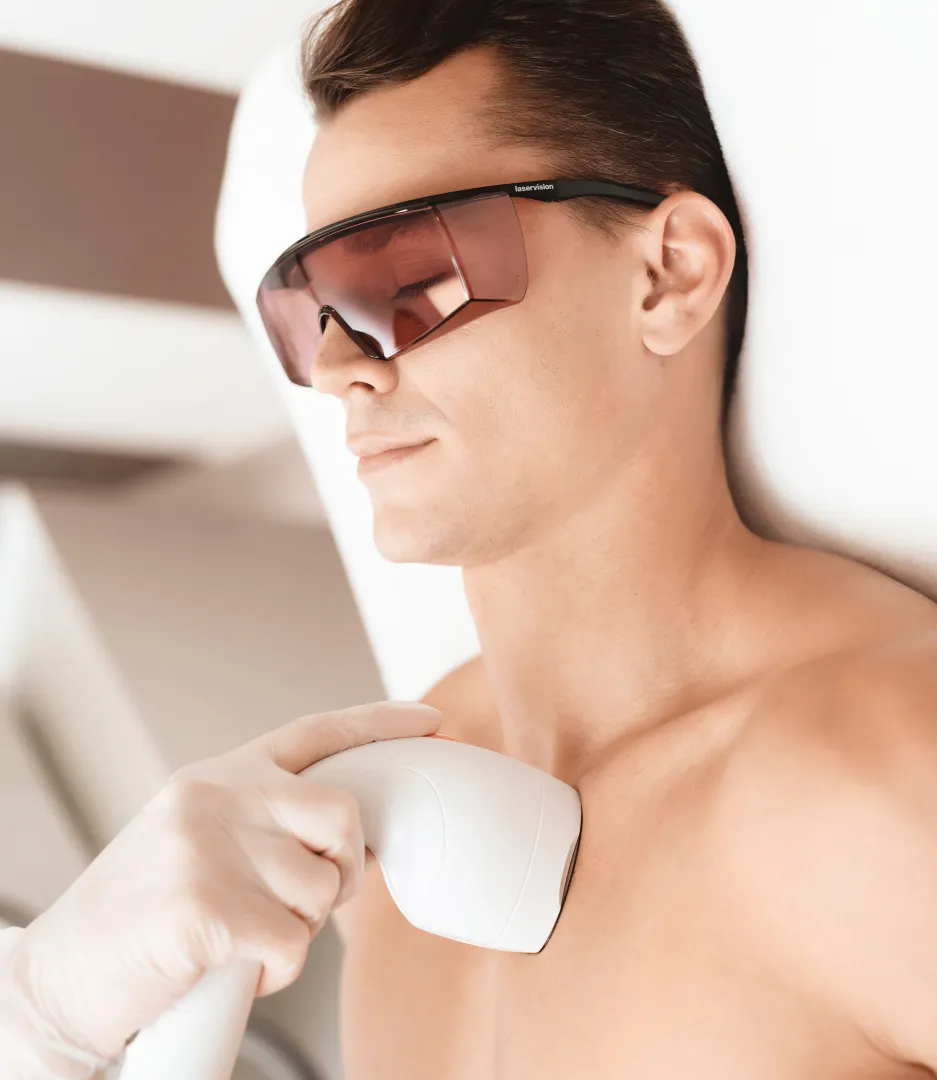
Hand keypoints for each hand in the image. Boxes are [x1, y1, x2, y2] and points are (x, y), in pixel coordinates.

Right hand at [2, 701, 440, 1068]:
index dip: (379, 724)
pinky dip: (277, 971)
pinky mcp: (201, 903)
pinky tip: (235, 969)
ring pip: (320, 887)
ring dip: (301, 930)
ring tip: (248, 938)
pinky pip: (291, 942)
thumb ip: (268, 825)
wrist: (59, 977)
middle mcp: (214, 795)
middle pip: (341, 812)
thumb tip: (355, 837)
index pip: (316, 732)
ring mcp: (205, 844)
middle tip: (309, 901)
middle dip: (344, 868)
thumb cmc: (143, 916)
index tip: (429, 721)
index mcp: (219, 776)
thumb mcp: (203, 842)